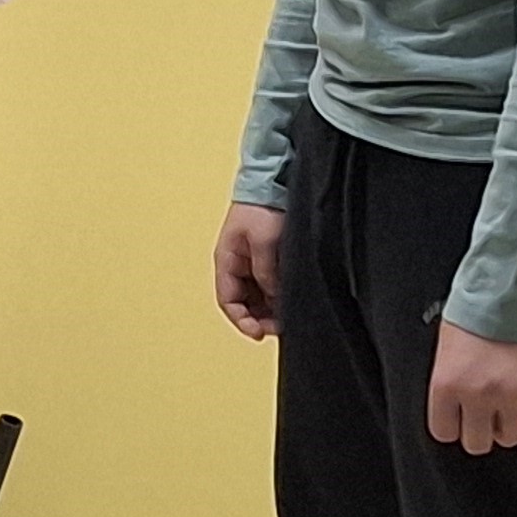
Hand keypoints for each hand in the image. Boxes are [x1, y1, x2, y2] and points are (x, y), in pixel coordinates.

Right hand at [214, 205, 286, 339]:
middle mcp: (237, 266)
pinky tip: (289, 302)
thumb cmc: (261, 208)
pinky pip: (268, 286)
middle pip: (243, 303)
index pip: (228, 301)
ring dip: (268, 310)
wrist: (272, 184)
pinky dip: (277, 297)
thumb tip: (273, 296)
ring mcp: (251, 264)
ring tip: (287, 318)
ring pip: (257, 298)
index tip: (258, 333)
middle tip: (279, 327)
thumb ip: (266, 271)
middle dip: (258, 318)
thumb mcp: (264, 242)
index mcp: (227, 261)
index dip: (241, 320)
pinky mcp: (267, 260)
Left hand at [428, 324, 516, 454]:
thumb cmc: (469, 319)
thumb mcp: (444, 354)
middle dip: (477, 433)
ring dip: (503, 428)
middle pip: (475, 443)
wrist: (504, 299)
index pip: (443, 432)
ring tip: (500, 412)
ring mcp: (506, 396)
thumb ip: (447, 387)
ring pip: (508, 437)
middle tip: (478, 420)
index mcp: (445, 386)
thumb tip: (452, 411)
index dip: (450, 428)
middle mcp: (475, 396)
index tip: (454, 422)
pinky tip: (514, 391)